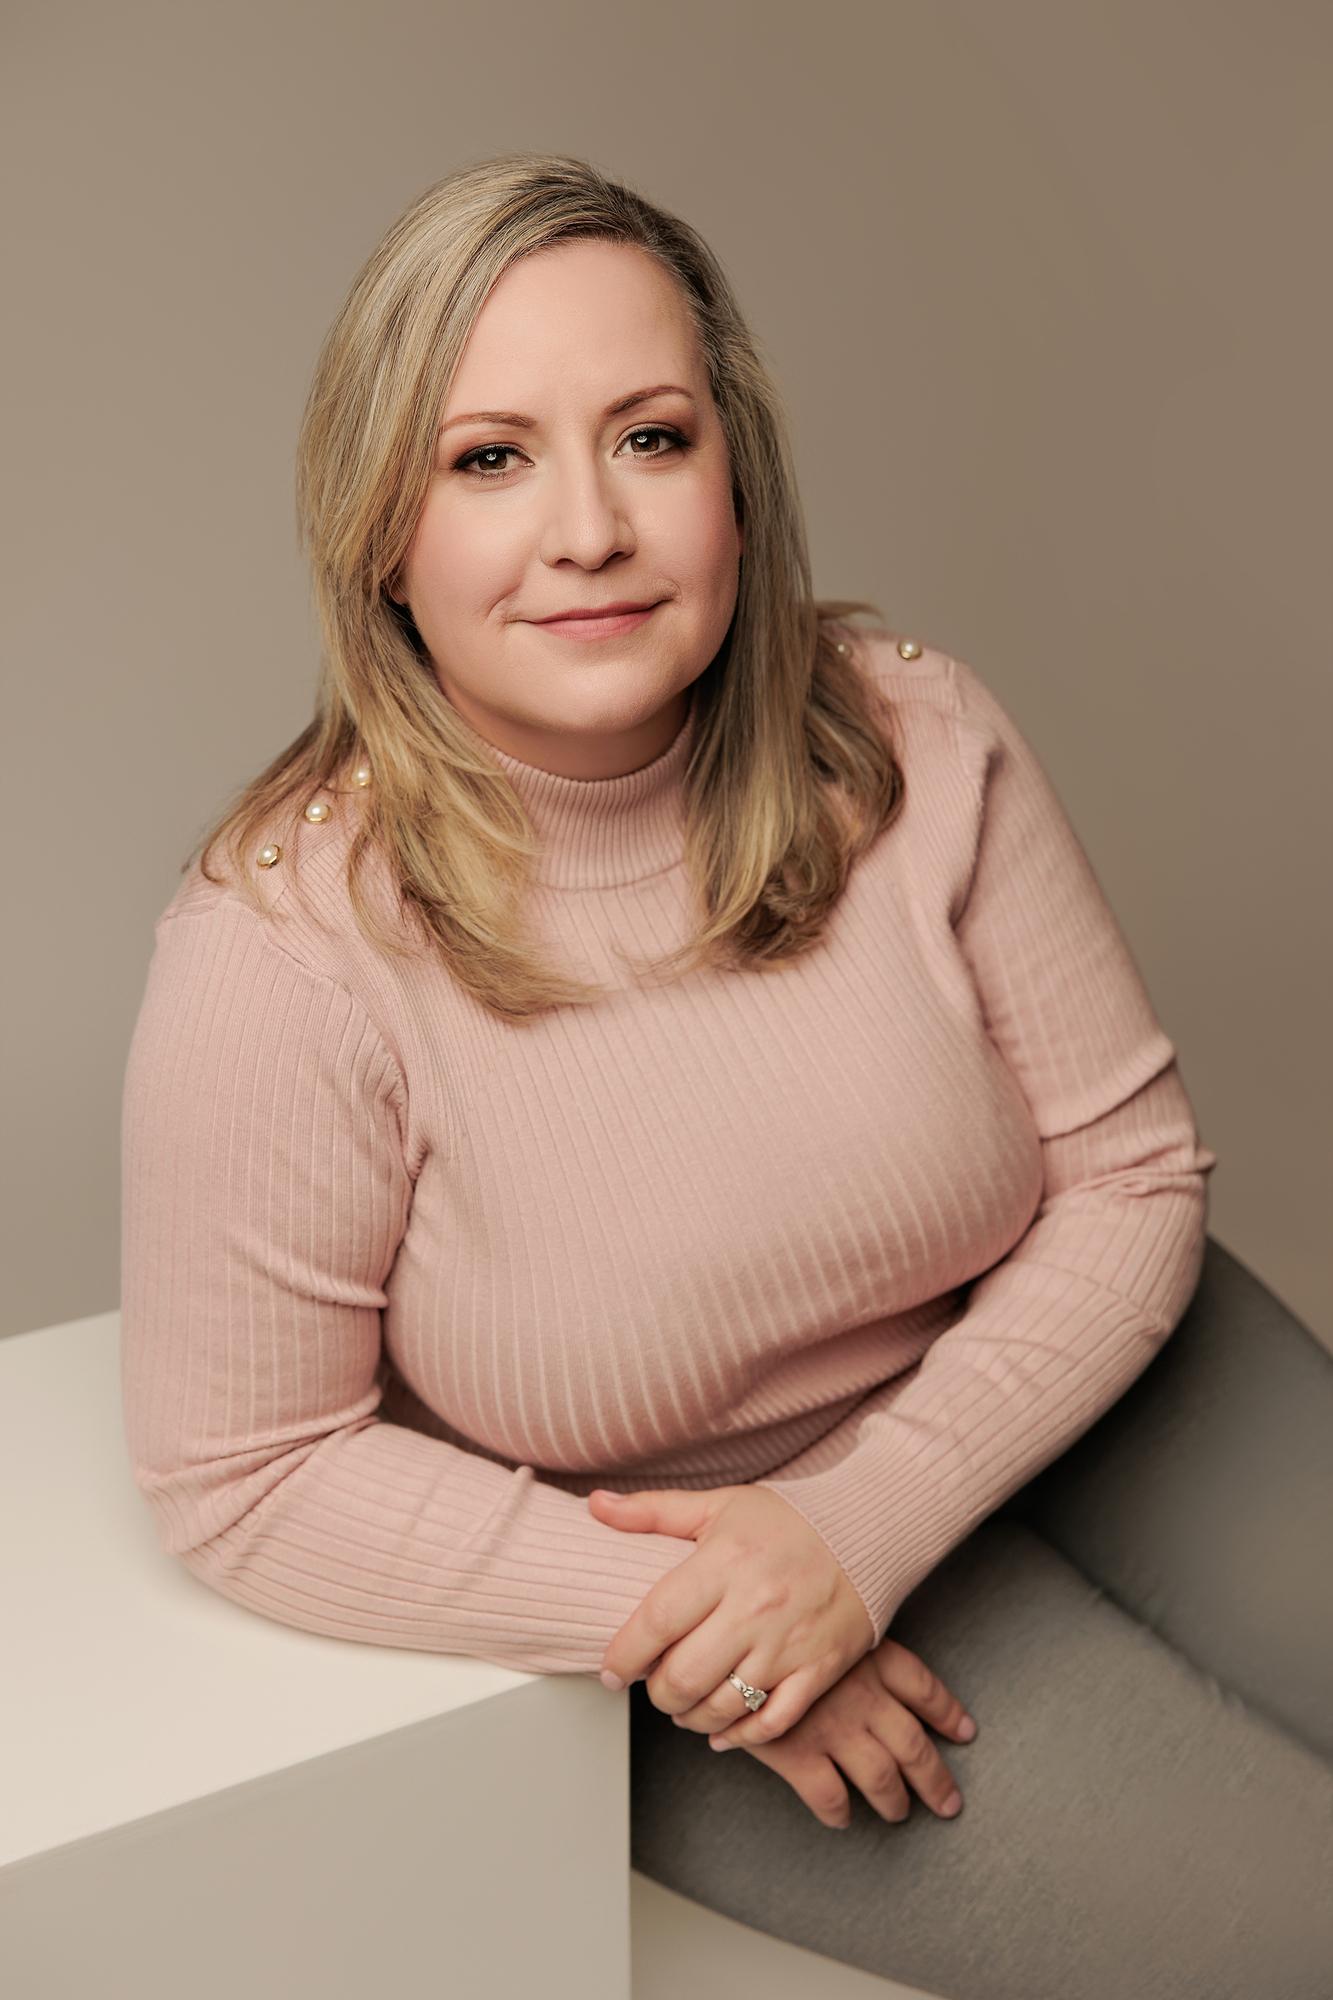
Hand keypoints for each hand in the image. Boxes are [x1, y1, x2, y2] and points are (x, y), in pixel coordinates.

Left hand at [590, 1482, 875, 1739]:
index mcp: (724, 1563)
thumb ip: (653, 1511)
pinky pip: (773, 1721)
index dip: (624, 1655)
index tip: (611, 1670)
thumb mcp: (720, 1504)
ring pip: (723, 1706)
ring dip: (690, 1717)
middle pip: (685, 1676)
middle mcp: (754, 1608)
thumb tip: (594, 1507)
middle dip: (657, 1694)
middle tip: (652, 1687)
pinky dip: (740, 1736)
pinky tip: (721, 1730)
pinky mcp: (819, 1670)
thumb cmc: (788, 1520)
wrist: (868, 1531)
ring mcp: (789, 1644)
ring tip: (683, 1705)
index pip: (657, 1621)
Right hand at [706, 1636, 976, 1830]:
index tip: (965, 1731)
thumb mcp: (819, 1609)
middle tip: (948, 1802)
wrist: (725, 1633)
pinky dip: (839, 1813)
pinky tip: (841, 1818)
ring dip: (894, 1802)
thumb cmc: (772, 1612)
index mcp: (873, 1656)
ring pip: (881, 1779)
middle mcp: (863, 1696)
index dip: (947, 1713)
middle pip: (914, 1746)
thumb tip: (849, 1645)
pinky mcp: (799, 1755)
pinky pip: (830, 1797)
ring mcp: (835, 1728)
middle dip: (935, 1779)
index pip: (923, 1688)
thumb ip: (840, 1634)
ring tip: (898, 1813)